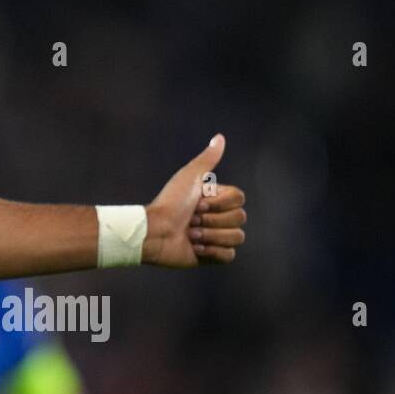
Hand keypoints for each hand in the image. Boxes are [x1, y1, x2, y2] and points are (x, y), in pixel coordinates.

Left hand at [143, 133, 246, 267]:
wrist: (154, 231)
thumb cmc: (170, 202)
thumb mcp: (189, 177)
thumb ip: (207, 159)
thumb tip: (220, 137)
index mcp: (217, 199)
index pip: (239, 199)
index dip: (219, 202)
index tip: (198, 202)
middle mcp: (218, 217)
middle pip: (240, 218)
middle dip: (212, 220)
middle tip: (192, 219)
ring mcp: (216, 237)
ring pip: (236, 237)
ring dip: (210, 236)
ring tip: (190, 234)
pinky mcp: (212, 256)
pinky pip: (229, 255)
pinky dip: (211, 252)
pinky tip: (194, 248)